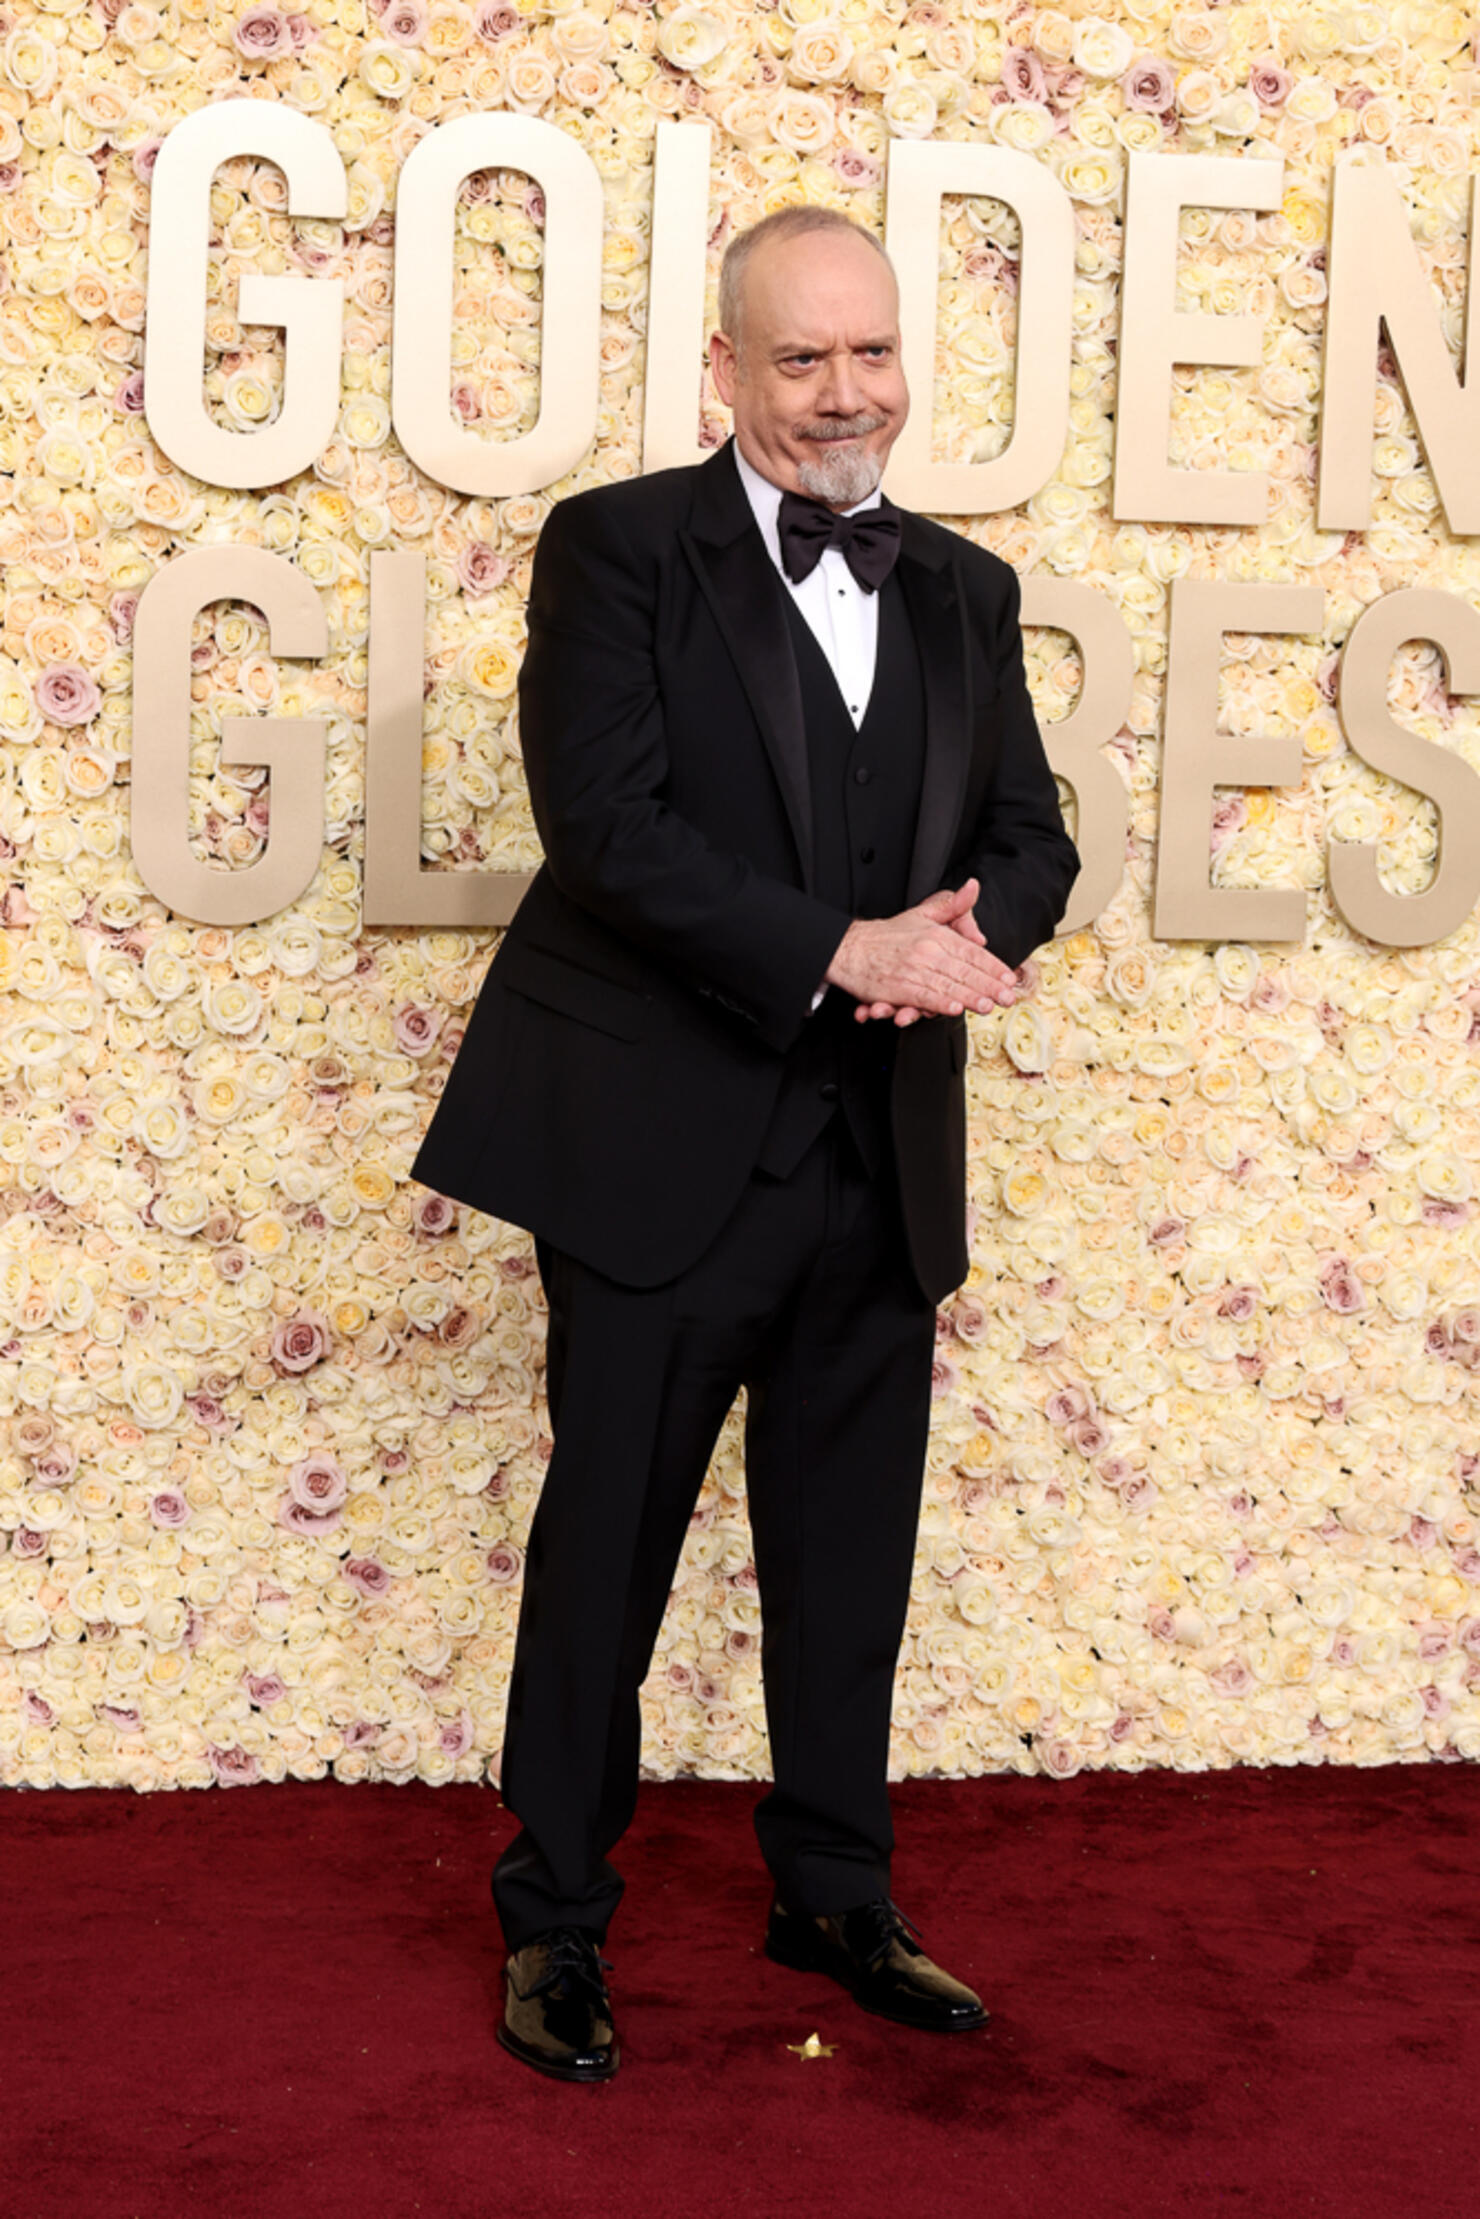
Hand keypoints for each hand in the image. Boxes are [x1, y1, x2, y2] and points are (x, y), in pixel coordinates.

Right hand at [824, 880, 1018, 1026]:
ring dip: (969, 997)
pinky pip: (922, 997)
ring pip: (947, 985)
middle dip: (988, 986)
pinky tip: (955, 1008)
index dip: (992, 966)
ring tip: (988, 1005)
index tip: (1009, 978)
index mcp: (935, 934)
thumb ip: (951, 904)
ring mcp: (912, 970)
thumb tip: (973, 887)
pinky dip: (939, 1003)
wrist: (849, 948)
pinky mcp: (897, 988)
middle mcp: (926, 951)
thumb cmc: (887, 936)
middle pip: (964, 970)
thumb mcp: (921, 913)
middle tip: (1007, 997)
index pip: (971, 951)